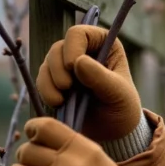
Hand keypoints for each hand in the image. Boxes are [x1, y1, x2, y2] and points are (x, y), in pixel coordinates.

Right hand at [37, 25, 141, 141]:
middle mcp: (83, 51)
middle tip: (67, 87)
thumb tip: (78, 61)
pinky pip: (41, 80)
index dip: (72, 47)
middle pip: (58, 48)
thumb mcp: (118, 94)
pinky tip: (57, 104)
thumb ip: (101, 78)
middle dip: (58, 68)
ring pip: (47, 64)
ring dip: (49, 81)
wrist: (113, 132)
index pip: (79, 33)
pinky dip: (45, 91)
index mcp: (104, 44)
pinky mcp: (56, 82)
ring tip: (61, 100)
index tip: (72, 66)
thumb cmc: (122, 108)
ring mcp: (67, 66)